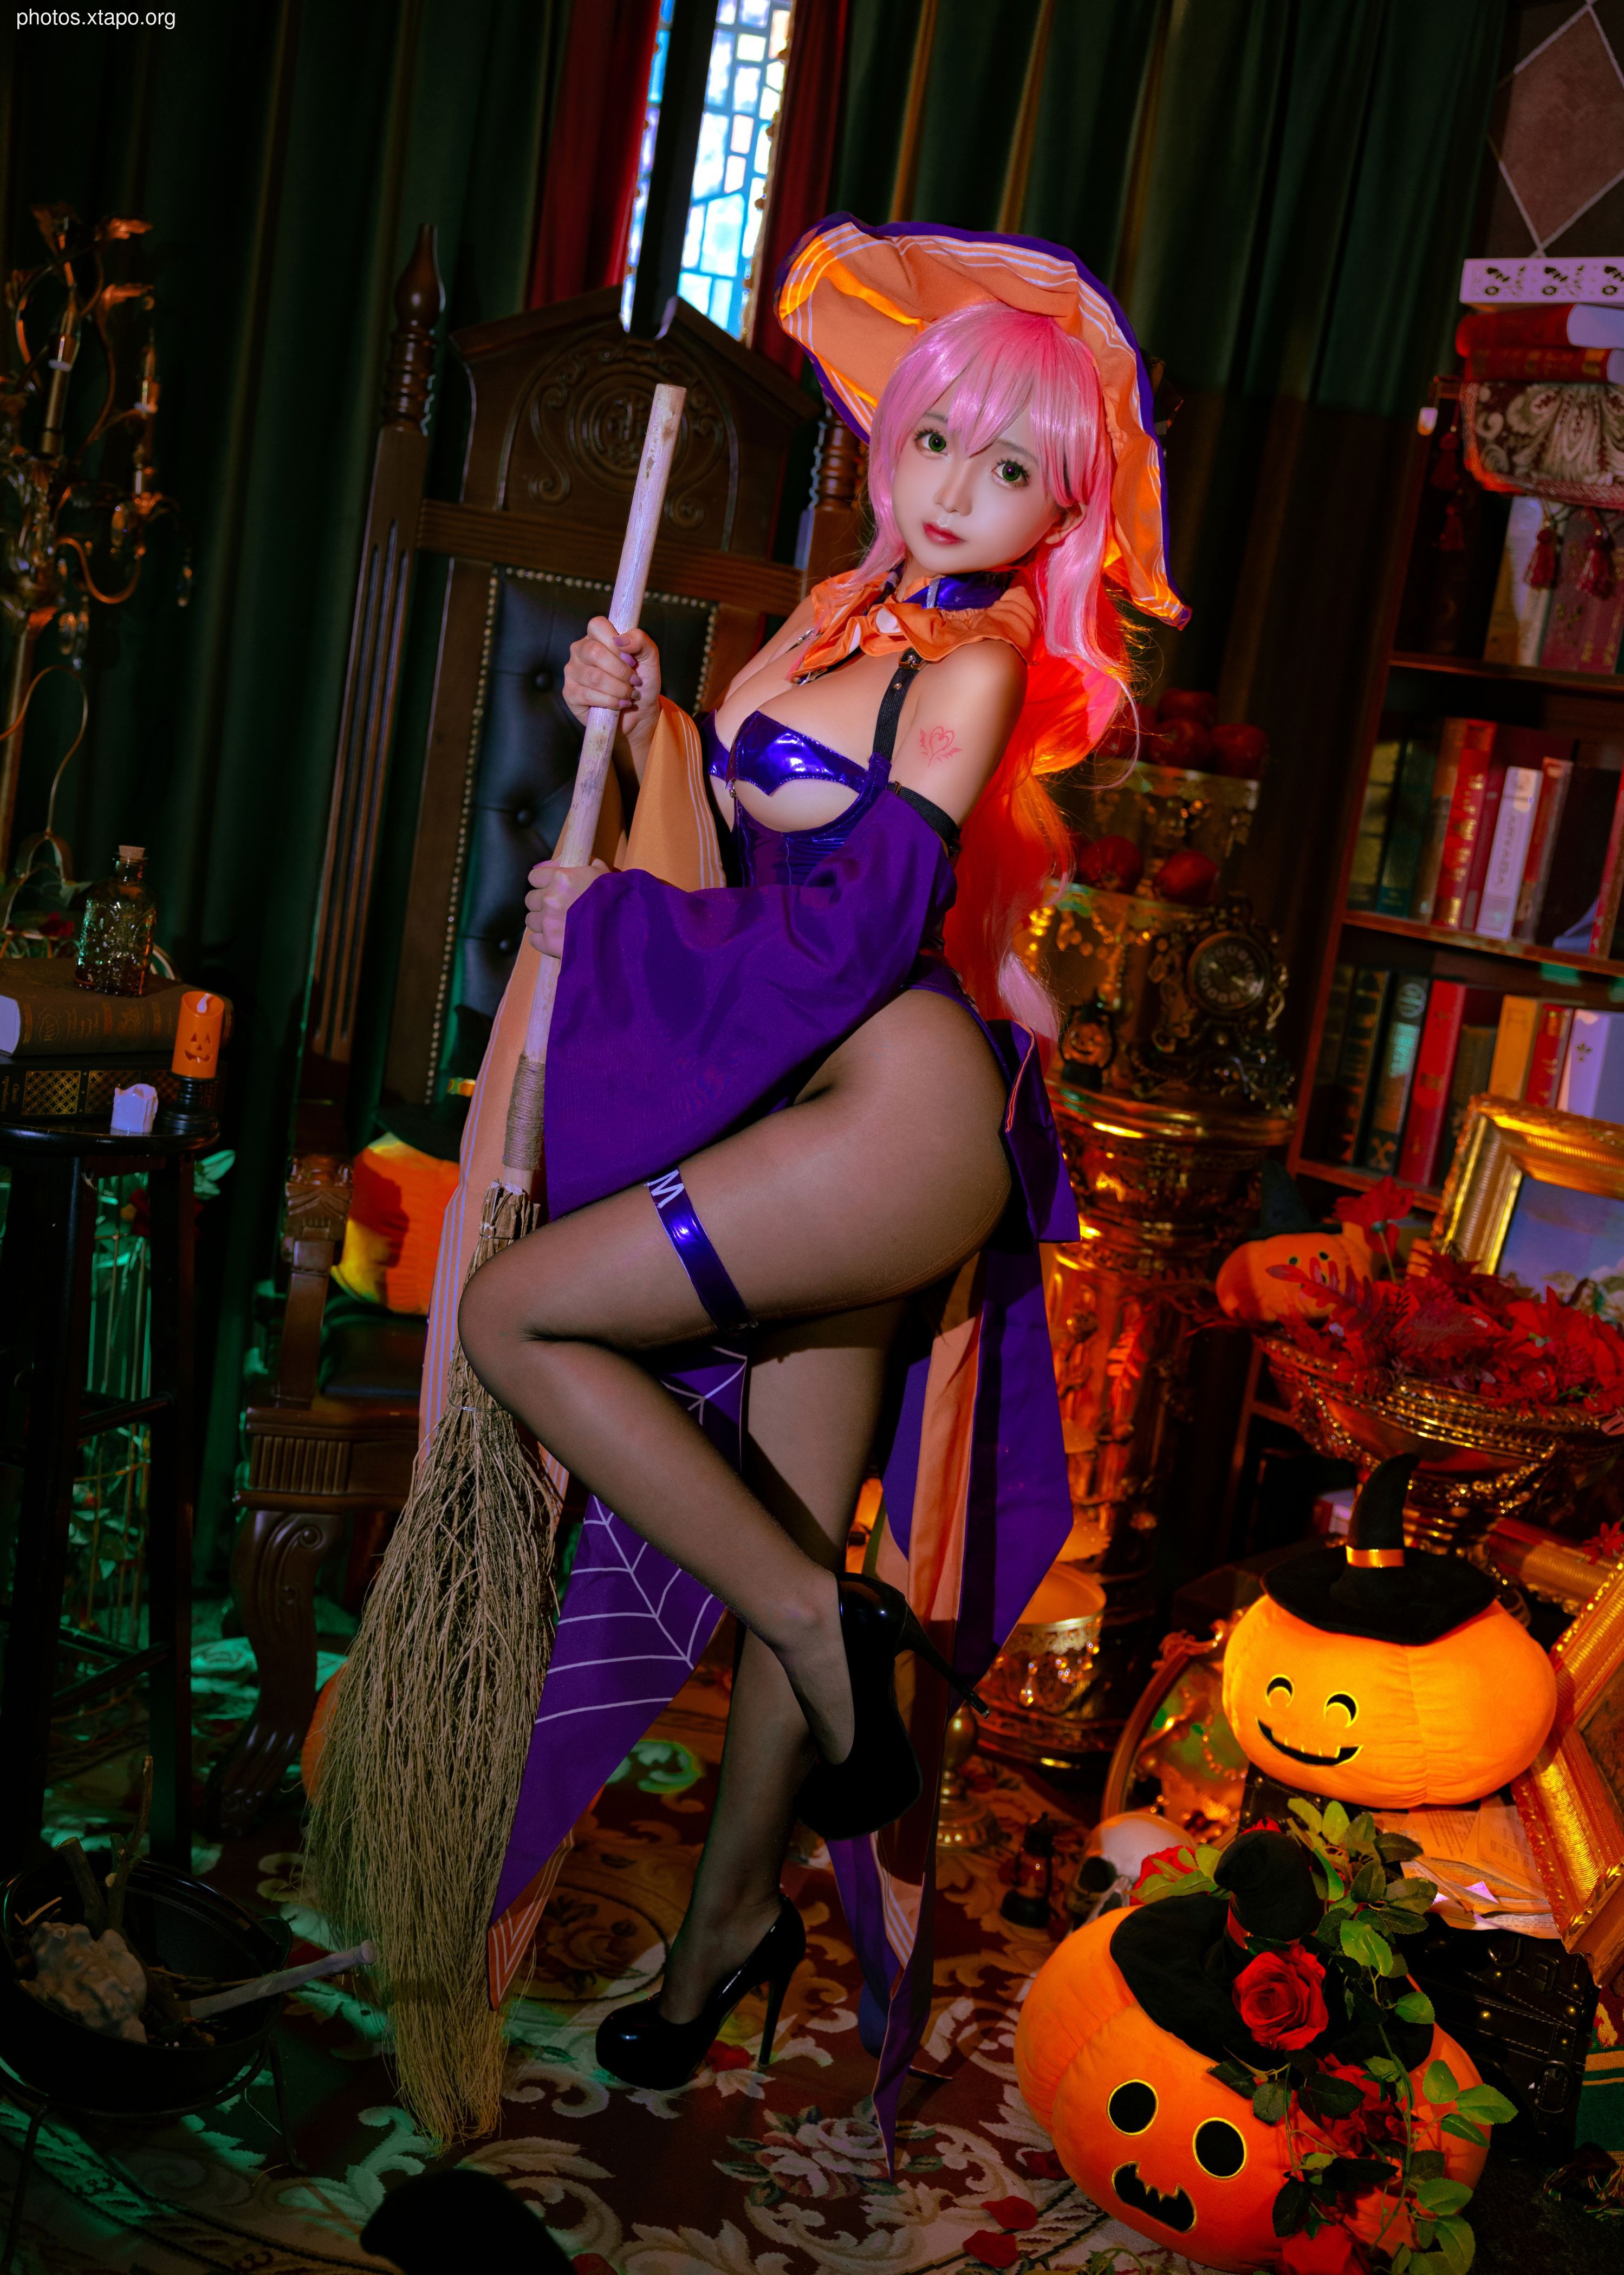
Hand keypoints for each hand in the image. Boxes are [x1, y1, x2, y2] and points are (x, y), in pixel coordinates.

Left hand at [525, 859, 606, 958]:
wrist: (622, 930)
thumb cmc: (614, 900)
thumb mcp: (603, 874)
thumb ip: (589, 866)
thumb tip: (584, 863)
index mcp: (560, 878)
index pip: (534, 877)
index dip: (542, 882)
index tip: (550, 887)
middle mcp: (549, 898)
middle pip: (530, 899)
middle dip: (541, 903)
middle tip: (556, 908)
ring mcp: (547, 922)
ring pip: (531, 920)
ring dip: (542, 922)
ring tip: (557, 925)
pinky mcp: (548, 943)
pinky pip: (535, 940)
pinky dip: (543, 940)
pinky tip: (556, 939)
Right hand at [562, 617, 661, 770]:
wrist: (639, 711)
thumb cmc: (641, 680)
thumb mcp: (649, 657)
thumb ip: (641, 641)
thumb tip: (622, 640)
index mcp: (596, 636)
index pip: (597, 625)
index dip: (616, 642)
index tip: (631, 659)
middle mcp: (580, 650)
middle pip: (594, 651)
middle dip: (620, 670)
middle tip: (634, 681)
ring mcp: (572, 671)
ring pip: (594, 676)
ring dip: (619, 688)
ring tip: (630, 694)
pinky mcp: (570, 693)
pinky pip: (588, 695)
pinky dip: (610, 701)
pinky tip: (620, 704)